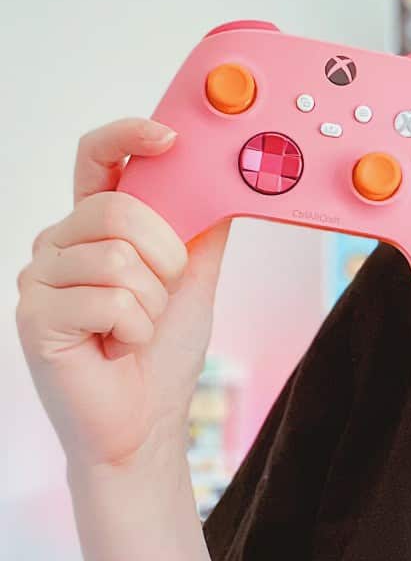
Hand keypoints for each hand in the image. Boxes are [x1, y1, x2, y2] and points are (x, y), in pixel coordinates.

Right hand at [15, 117, 231, 469]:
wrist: (146, 424)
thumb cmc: (163, 354)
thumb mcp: (195, 277)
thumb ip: (203, 226)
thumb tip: (226, 173)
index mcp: (95, 227)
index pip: (96, 159)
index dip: (128, 136)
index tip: (169, 136)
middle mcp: (59, 244)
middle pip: (117, 209)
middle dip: (165, 255)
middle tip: (164, 293)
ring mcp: (40, 280)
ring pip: (116, 258)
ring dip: (151, 303)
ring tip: (136, 330)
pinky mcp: (35, 318)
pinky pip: (107, 300)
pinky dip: (133, 329)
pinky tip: (118, 348)